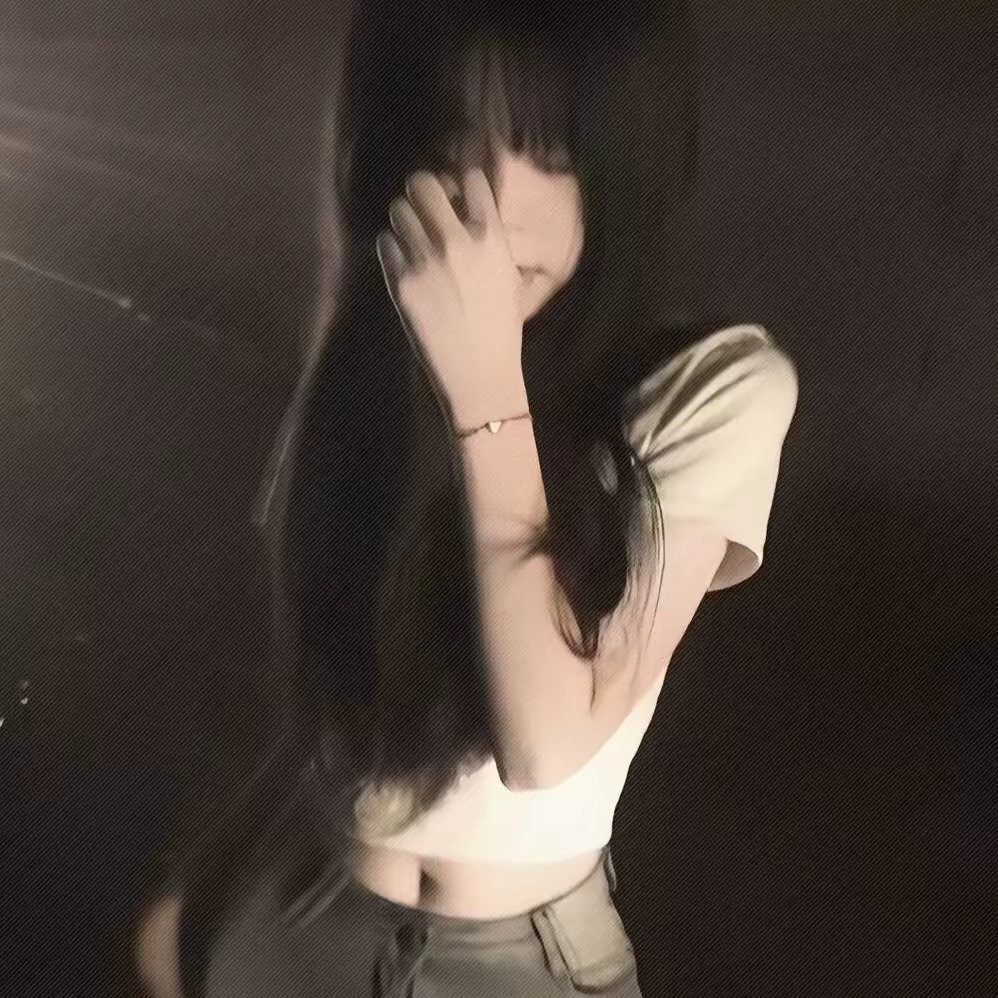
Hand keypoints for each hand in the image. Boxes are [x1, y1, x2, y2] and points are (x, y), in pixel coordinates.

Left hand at [375, 167, 527, 428]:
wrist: (479, 374)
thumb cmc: (500, 329)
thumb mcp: (508, 276)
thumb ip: (489, 240)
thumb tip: (465, 209)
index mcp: (492, 238)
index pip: (470, 179)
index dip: (461, 184)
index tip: (457, 197)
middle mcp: (457, 242)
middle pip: (423, 184)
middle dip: (422, 191)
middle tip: (423, 206)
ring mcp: (425, 261)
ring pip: (398, 211)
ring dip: (404, 219)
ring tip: (412, 236)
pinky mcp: (401, 282)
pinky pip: (385, 244)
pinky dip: (392, 248)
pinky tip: (404, 262)